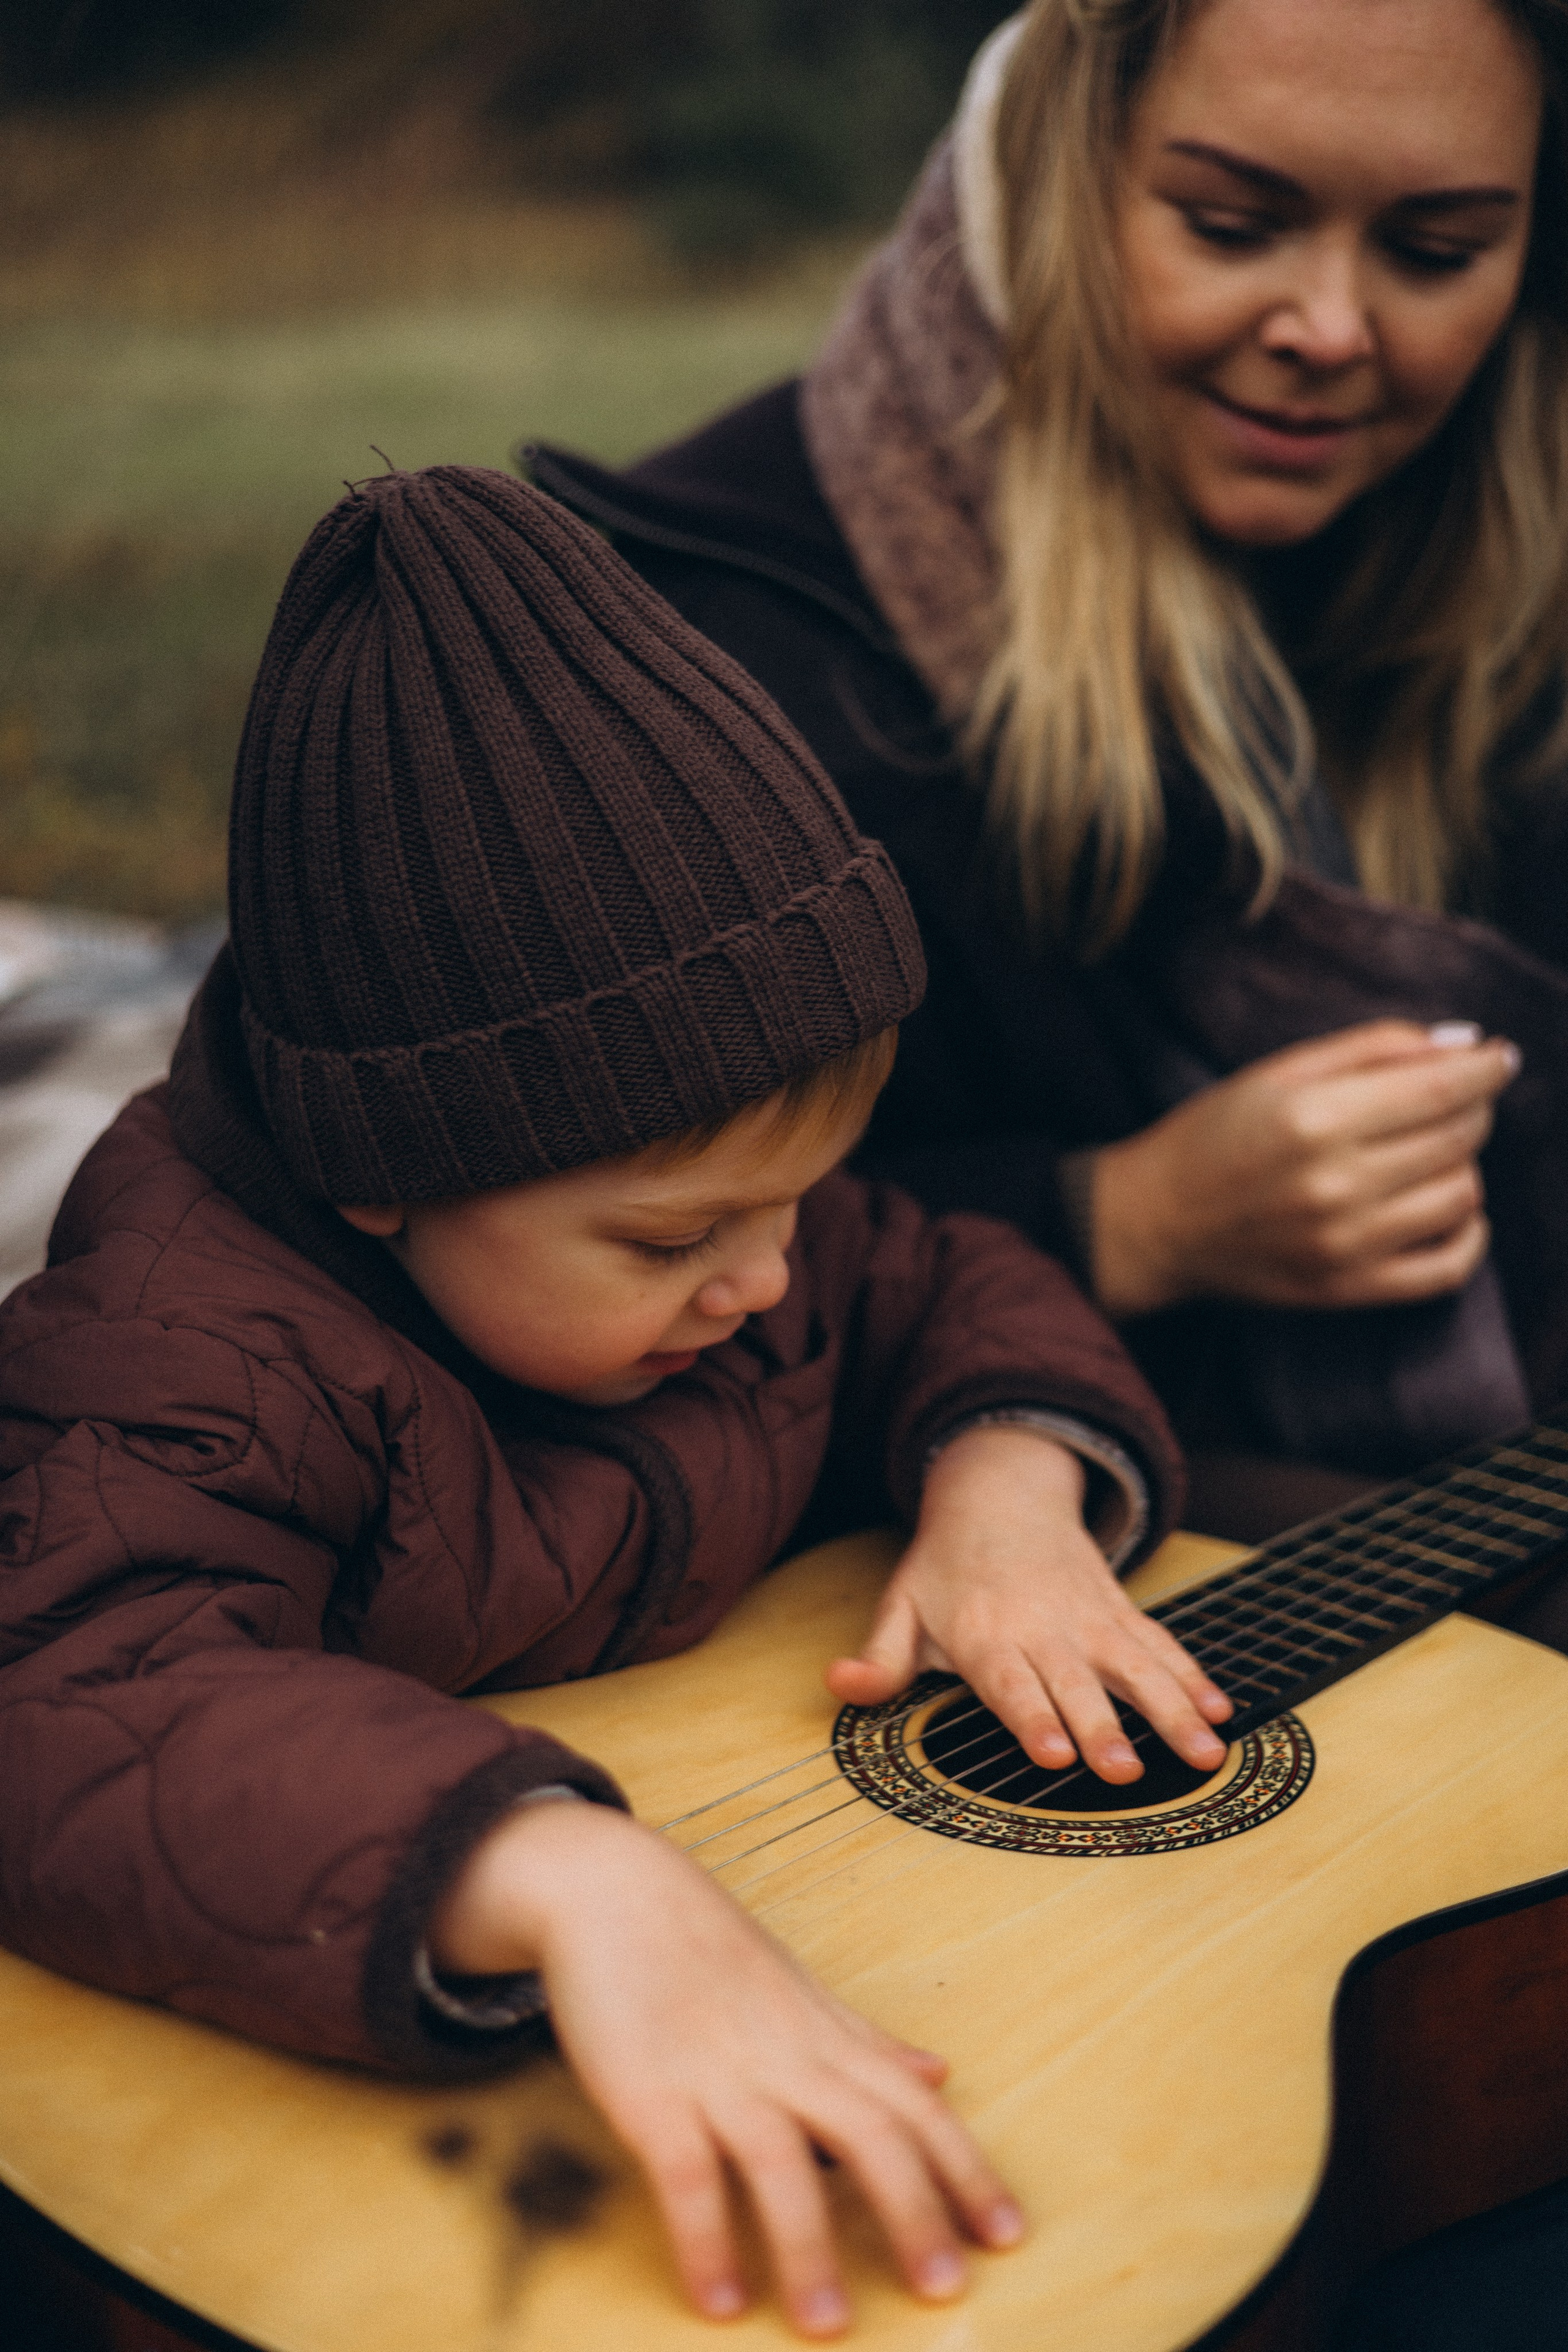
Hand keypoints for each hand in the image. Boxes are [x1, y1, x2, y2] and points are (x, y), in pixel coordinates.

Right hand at [429, 1800, 1023, 2336]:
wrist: (615, 1888)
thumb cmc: (708, 1947)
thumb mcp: (800, 1992)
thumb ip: (867, 2041)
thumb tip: (940, 2074)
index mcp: (826, 2039)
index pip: (915, 2108)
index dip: (965, 2169)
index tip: (1008, 2233)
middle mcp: (786, 2058)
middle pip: (869, 2136)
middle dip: (912, 2213)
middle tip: (945, 2290)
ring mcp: (717, 2074)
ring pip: (779, 2162)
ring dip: (807, 2246)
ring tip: (826, 2326)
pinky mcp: (649, 2090)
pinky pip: (684, 2172)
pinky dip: (704, 2236)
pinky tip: (719, 2298)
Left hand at [825, 1428, 1230, 1785]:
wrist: (1001, 1495)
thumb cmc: (946, 1567)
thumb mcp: (900, 1607)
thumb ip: (879, 1659)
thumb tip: (838, 1686)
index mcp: (987, 1636)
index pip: (1011, 1686)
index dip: (1034, 1719)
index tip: (1055, 1756)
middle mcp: (1043, 1628)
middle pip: (1078, 1685)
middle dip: (1105, 1728)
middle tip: (1128, 1771)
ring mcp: (1088, 1618)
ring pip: (1136, 1666)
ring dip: (1172, 1709)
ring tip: (1204, 1752)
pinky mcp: (1119, 1611)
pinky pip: (1160, 1644)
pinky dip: (1192, 1675)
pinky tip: (1220, 1709)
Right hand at [1090, 1020, 1519, 1316]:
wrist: (1156, 1223)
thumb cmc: (1214, 1135)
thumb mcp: (1278, 1071)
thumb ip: (1371, 1048)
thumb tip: (1463, 1042)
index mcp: (1314, 1118)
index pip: (1440, 1088)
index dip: (1486, 1067)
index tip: (1500, 1056)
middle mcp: (1335, 1184)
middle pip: (1459, 1137)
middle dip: (1473, 1108)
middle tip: (1452, 1097)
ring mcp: (1345, 1244)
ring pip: (1462, 1196)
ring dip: (1463, 1164)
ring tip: (1430, 1151)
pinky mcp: (1348, 1289)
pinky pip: (1449, 1268)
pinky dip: (1469, 1234)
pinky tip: (1447, 1208)